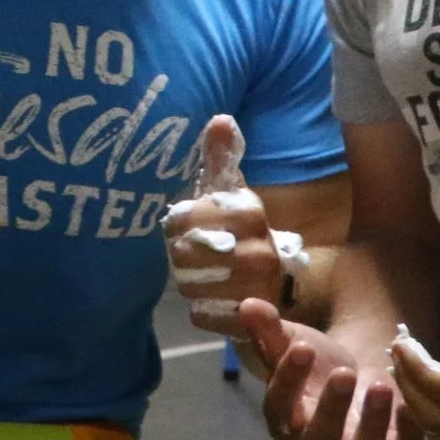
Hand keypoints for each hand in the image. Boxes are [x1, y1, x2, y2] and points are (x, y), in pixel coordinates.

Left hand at [163, 116, 300, 334]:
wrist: (265, 292)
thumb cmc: (234, 234)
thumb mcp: (228, 195)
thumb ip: (221, 159)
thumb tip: (220, 117)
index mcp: (251, 212)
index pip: (184, 216)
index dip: (175, 223)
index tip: (181, 226)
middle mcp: (261, 249)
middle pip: (184, 252)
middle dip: (178, 255)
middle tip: (187, 255)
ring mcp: (258, 288)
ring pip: (189, 284)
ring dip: (186, 282)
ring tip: (199, 277)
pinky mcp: (250, 322)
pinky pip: (200, 314)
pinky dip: (198, 310)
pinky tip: (210, 302)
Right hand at [239, 299, 422, 439]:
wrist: (359, 375)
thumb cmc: (318, 364)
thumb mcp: (294, 341)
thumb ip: (270, 328)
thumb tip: (247, 305)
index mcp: (287, 418)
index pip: (279, 408)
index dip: (288, 380)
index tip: (303, 347)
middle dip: (331, 409)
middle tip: (344, 372)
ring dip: (371, 427)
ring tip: (380, 386)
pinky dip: (409, 438)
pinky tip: (409, 405)